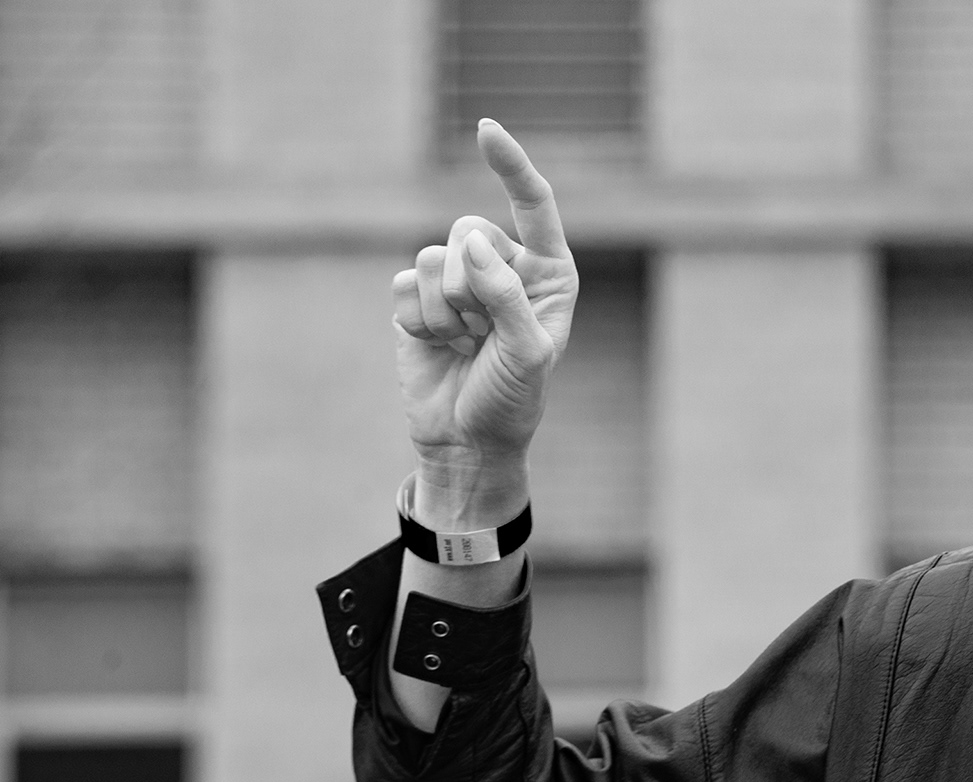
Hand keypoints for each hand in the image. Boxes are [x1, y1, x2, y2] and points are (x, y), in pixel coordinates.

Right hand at [391, 120, 576, 518]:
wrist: (466, 441)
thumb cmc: (511, 400)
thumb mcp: (526, 353)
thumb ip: (506, 297)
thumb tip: (470, 241)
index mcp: (548, 272)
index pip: (533, 204)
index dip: (510, 165)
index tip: (484, 129)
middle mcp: (503, 267)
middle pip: (469, 228)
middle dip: (469, 285)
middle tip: (481, 334)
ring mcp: (457, 280)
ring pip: (432, 256)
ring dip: (445, 311)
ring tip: (463, 345)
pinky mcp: (417, 298)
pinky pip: (404, 284)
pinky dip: (418, 321)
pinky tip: (436, 348)